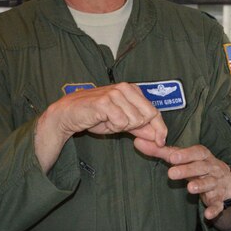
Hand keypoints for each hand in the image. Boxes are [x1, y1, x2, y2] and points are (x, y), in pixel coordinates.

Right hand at [34, 83, 166, 171]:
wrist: (69, 114)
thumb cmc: (95, 116)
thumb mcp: (121, 123)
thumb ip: (139, 127)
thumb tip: (157, 136)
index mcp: (132, 89)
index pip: (154, 110)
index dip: (160, 128)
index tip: (161, 142)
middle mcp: (125, 88)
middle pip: (147, 116)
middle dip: (136, 127)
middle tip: (118, 124)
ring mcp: (115, 93)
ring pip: (134, 120)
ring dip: (121, 126)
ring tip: (107, 120)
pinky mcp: (105, 101)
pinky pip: (120, 122)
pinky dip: (113, 126)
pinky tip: (102, 120)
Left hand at [134, 140, 230, 224]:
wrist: (226, 180)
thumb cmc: (198, 165)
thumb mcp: (183, 158)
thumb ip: (161, 151)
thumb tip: (137, 142)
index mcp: (202, 156)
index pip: (196, 152)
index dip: (185, 155)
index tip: (172, 158)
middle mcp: (211, 168)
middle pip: (201, 167)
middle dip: (188, 170)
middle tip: (172, 174)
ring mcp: (216, 183)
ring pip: (210, 184)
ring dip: (201, 185)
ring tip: (190, 189)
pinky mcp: (219, 199)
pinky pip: (218, 204)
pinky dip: (214, 209)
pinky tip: (207, 214)